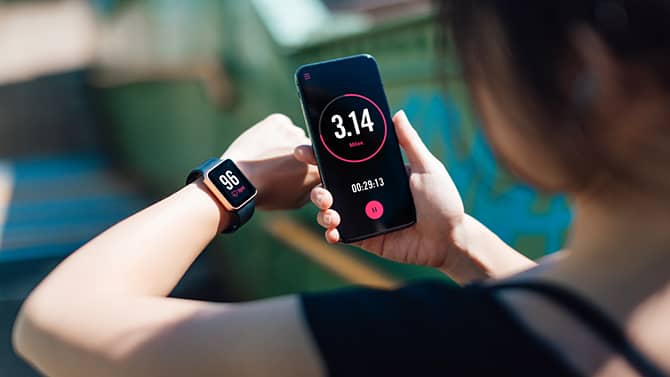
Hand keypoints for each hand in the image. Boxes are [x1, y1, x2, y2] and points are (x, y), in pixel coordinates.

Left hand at [222, 114, 319, 209]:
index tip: (299, 171)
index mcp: (317, 169)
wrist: (239, 179)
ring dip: (286, 143)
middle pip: (309, 147)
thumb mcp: (296, 200)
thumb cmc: (267, 193)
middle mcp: (310, 147)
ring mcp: (294, 131)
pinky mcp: (279, 121)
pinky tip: (262, 146)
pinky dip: (274, 132)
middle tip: (281, 165)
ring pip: (295, 135)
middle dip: (300, 154)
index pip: (321, 162)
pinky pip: (281, 125)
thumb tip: (317, 180)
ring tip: (268, 157)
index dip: (310, 167)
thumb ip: (312, 187)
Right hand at [295, 111, 470, 276]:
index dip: (320, 155)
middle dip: (316, 187)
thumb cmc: (442, 200)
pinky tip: (334, 231)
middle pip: (329, 186)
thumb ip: (409, 143)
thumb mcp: (427, 167)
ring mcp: (363, 216)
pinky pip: (341, 235)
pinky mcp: (365, 238)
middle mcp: (365, 193)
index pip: (343, 161)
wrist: (450, 238)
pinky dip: (331, 233)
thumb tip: (397, 114)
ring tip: (330, 211)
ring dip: (322, 209)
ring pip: (330, 210)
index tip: (304, 150)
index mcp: (375, 173)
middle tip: (323, 190)